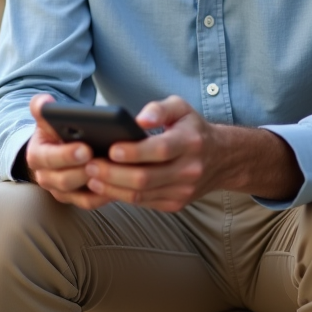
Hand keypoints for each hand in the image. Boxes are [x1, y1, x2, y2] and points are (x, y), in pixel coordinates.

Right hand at [24, 94, 114, 209]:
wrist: (56, 148)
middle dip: (84, 171)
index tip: (86, 148)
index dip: (66, 155)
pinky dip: (104, 196)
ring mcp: (60, 191)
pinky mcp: (75, 199)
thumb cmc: (55, 132)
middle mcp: (45, 177)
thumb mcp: (46, 118)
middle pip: (64, 180)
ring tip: (115, 173)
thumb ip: (42, 107)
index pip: (48, 158)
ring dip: (97, 185)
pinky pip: (90, 203)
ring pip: (78, 195)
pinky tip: (118, 184)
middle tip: (104, 162)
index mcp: (37, 156)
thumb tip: (45, 102)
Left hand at [83, 96, 302, 211]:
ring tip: (91, 177)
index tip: (111, 148)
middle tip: (90, 165)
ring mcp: (183, 190)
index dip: (134, 152)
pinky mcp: (176, 204)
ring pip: (142, 195)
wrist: (222, 159)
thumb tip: (140, 120)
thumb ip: (159, 108)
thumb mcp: (181, 108)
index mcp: (190, 142)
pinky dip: (121, 196)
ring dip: (112, 188)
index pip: (160, 150)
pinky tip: (104, 187)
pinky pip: (144, 203)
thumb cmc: (192, 129)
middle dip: (113, 174)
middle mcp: (189, 169)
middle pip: (146, 178)